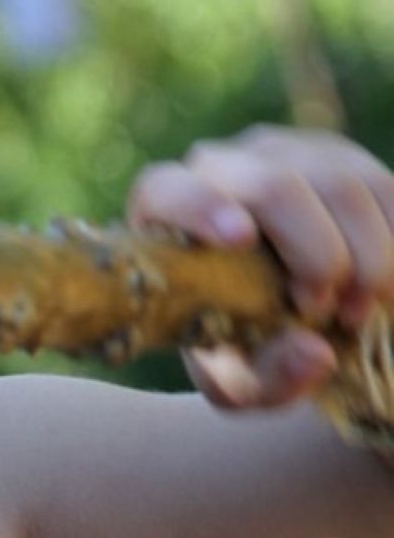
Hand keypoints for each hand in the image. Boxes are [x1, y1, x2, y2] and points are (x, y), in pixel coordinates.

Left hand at [128, 124, 393, 408]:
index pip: (168, 190)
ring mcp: (288, 154)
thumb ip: (269, 377)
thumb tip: (315, 354)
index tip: (239, 240)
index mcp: (167, 212)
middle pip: (274, 186)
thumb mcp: (244, 383)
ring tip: (359, 311)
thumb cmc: (243, 345)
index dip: (200, 207)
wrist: (288, 319)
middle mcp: (224, 168)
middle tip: (326, 312)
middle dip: (316, 254)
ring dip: (367, 257)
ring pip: (341, 185)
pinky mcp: (345, 158)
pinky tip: (385, 287)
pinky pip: (386, 187)